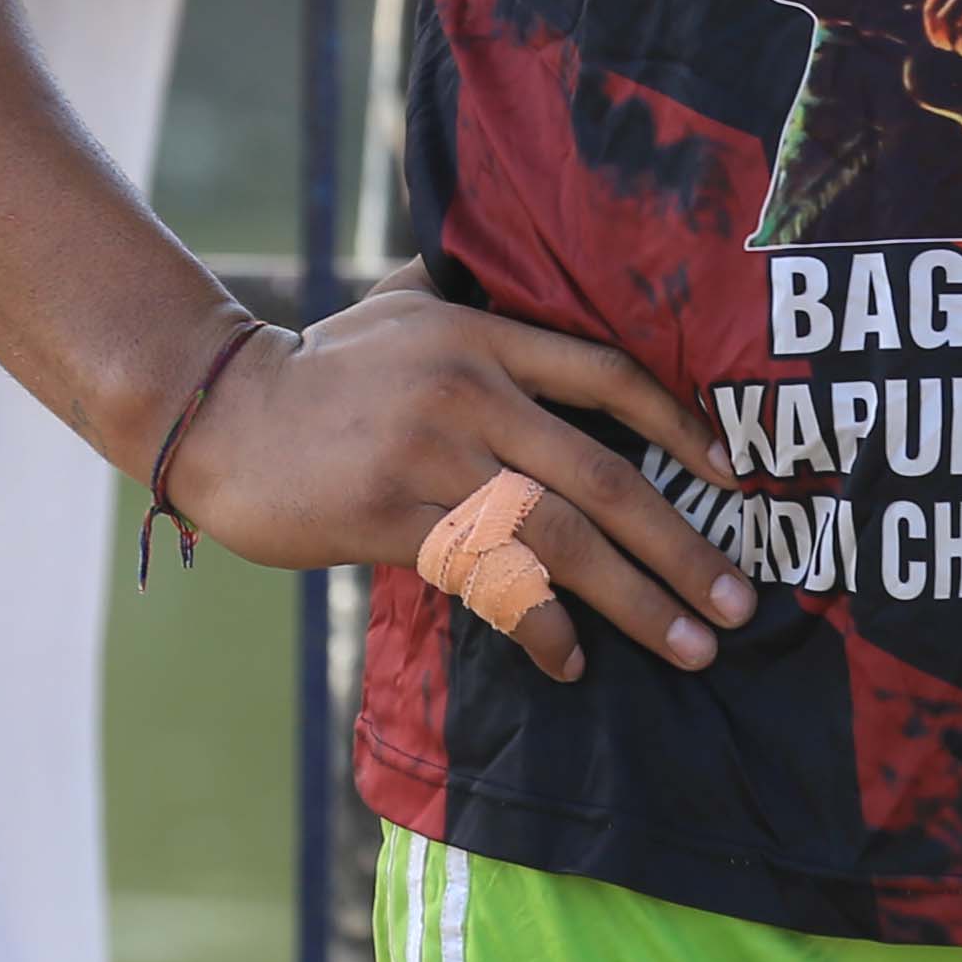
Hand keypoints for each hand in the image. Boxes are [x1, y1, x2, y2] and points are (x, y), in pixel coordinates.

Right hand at [168, 279, 755, 687]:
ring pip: (557, 539)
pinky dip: (539, 625)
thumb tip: (545, 299)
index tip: (734, 477)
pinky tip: (572, 663)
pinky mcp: (392, 517)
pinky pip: (489, 580)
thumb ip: (474, 301)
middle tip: (741, 601)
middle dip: (682, 547)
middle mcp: (469, 392)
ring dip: (634, 602)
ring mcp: (431, 458)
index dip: (679, 425)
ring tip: (690, 646)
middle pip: (602, 478)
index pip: (607, 376)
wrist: (220, 412)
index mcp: (482, 336)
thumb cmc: (322, 367)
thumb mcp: (402, 306)